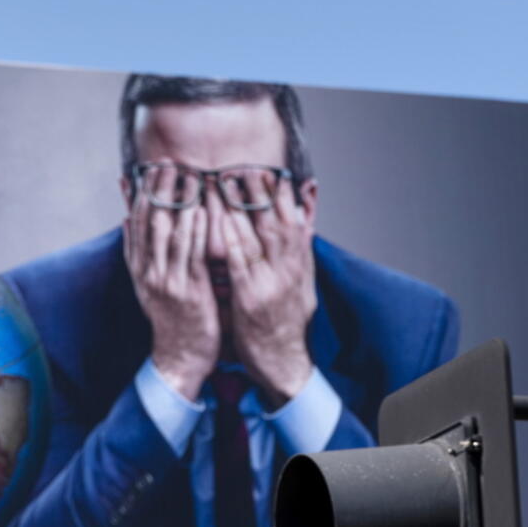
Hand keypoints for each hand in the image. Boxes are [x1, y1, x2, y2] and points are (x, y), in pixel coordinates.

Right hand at [123, 162, 216, 400]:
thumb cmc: (172, 319)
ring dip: (177, 201)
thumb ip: (140, 251)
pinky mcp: (187, 291)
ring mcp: (166, 281)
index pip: (135, 222)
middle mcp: (148, 272)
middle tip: (166, 160)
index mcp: (138, 268)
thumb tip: (127, 219)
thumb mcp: (149, 283)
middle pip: (149, 221)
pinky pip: (190, 254)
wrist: (179, 357)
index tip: (148, 168)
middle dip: (157, 189)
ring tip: (185, 174)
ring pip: (168, 233)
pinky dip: (194, 229)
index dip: (141, 193)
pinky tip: (200, 208)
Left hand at [221, 173, 316, 407]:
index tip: (268, 168)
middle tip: (243, 163)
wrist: (285, 363)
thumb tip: (307, 218)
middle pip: (275, 219)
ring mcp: (271, 281)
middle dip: (260, 191)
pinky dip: (232, 239)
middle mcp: (288, 268)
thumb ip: (302, 250)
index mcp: (299, 263)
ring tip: (225, 180)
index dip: (280, 193)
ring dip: (241, 207)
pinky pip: (240, 263)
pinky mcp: (252, 298)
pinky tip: (220, 220)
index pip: (291, 218)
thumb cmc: (288, 323)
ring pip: (257, 235)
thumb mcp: (303, 283)